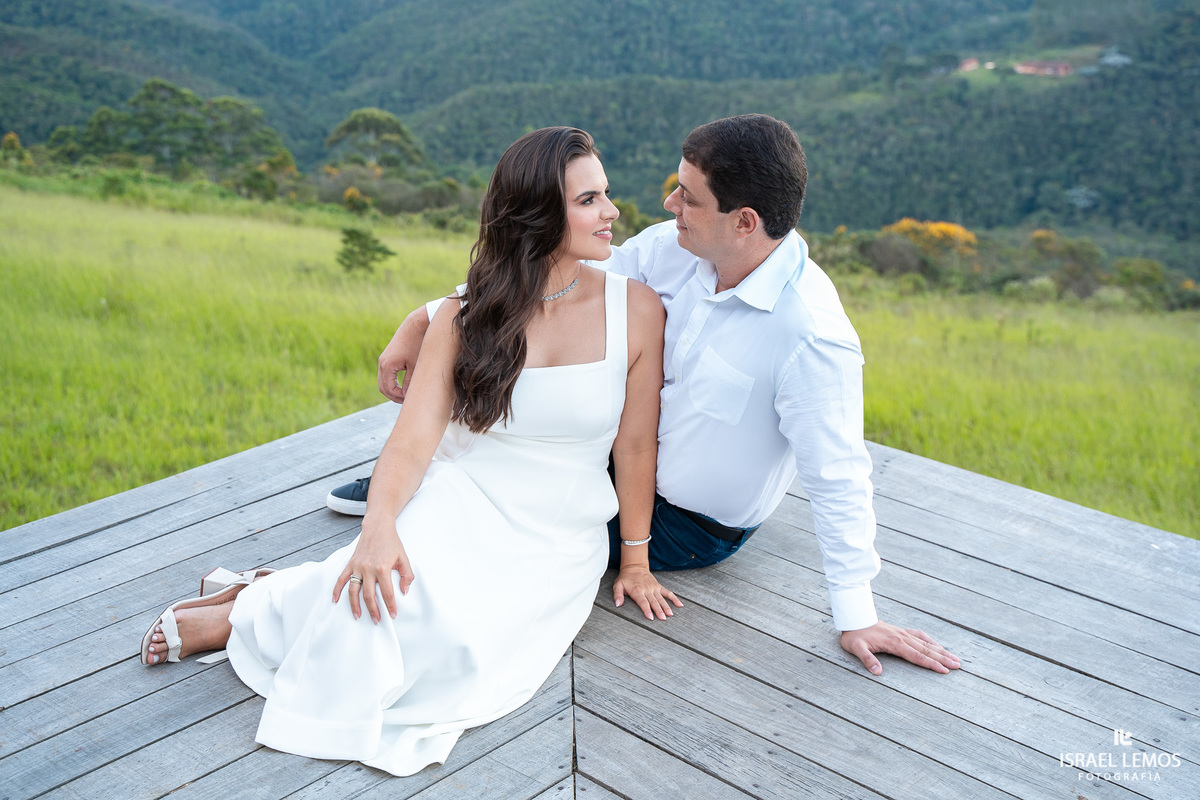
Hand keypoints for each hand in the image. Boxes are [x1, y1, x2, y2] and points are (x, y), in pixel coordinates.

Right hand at [333, 516, 414, 622]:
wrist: (377, 527)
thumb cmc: (392, 543)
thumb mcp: (404, 558)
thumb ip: (407, 575)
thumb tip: (404, 591)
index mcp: (382, 568)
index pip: (387, 593)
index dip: (390, 606)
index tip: (393, 615)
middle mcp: (368, 569)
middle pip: (368, 596)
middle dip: (373, 610)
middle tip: (377, 620)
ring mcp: (357, 567)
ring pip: (353, 591)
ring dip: (354, 605)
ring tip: (358, 616)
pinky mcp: (350, 564)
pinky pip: (341, 579)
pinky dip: (336, 590)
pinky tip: (335, 600)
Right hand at [378, 308, 429, 402]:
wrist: (416, 325)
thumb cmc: (418, 344)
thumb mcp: (416, 366)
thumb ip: (410, 382)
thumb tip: (407, 396)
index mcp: (387, 365)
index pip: (388, 389)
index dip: (398, 397)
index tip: (410, 400)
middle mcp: (382, 362)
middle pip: (383, 387)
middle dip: (393, 396)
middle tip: (407, 401)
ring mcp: (383, 359)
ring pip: (383, 381)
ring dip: (393, 389)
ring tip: (406, 394)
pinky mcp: (388, 357)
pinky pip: (386, 374)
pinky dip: (392, 382)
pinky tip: (404, 385)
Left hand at [613, 566, 682, 620]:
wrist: (635, 566)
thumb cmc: (626, 578)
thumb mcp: (618, 585)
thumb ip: (617, 595)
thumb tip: (618, 604)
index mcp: (637, 591)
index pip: (643, 602)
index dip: (647, 610)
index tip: (651, 618)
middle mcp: (647, 590)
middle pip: (654, 602)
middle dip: (659, 611)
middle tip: (663, 619)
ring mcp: (654, 588)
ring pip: (661, 599)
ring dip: (666, 607)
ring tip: (670, 614)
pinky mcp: (658, 586)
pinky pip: (667, 592)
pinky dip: (674, 598)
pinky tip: (679, 605)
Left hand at [840, 621, 959, 675]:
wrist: (854, 619)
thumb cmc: (854, 636)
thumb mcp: (856, 648)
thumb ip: (867, 659)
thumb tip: (877, 672)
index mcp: (894, 643)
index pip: (917, 656)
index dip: (931, 664)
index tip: (945, 670)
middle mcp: (902, 637)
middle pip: (926, 650)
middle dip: (943, 658)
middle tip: (958, 665)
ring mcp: (903, 633)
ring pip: (926, 643)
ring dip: (941, 651)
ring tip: (955, 658)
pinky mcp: (901, 631)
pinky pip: (920, 636)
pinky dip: (931, 641)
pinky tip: (938, 646)